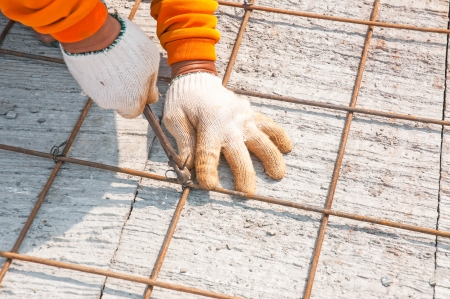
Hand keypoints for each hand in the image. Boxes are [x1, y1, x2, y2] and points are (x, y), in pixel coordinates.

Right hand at [61, 14, 159, 117]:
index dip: (140, 97)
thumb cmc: (129, 48)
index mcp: (130, 103)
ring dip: (112, 79)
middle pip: (121, 100)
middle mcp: (110, 103)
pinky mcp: (80, 81)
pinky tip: (102, 55)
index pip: (136, 111)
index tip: (142, 83)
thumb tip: (150, 95)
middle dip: (126, 89)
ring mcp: (93, 93)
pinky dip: (99, 72)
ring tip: (114, 57)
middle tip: (128, 68)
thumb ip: (150, 84)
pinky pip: (94, 80)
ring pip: (107, 90)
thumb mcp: (151, 64)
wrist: (95, 33)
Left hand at [164, 72, 292, 193]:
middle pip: (239, 153)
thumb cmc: (183, 102)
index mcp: (207, 124)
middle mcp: (229, 123)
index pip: (207, 153)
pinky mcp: (252, 114)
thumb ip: (183, 142)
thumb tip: (188, 167)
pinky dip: (279, 136)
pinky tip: (287, 148)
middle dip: (244, 174)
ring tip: (277, 174)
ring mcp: (244, 118)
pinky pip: (269, 125)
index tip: (209, 186)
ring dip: (271, 157)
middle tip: (247, 193)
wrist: (197, 79)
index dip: (208, 171)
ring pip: (262, 140)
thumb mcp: (174, 119)